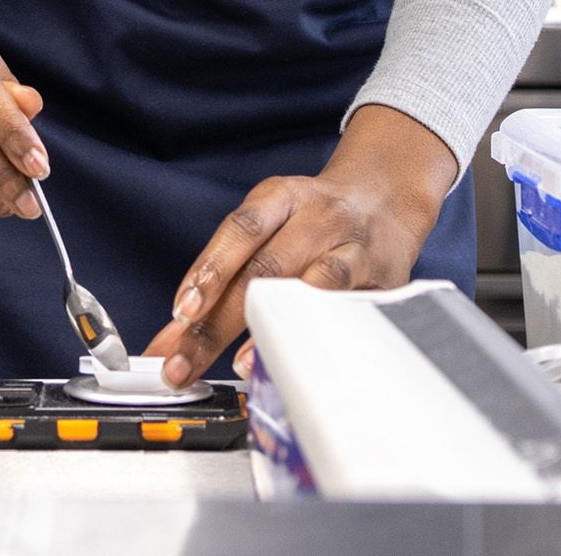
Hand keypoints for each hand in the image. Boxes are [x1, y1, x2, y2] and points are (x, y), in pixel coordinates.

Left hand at [140, 104, 454, 388]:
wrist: (384, 198)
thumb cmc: (312, 218)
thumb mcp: (270, 222)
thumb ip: (225, 272)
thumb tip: (176, 334)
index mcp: (282, 195)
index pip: (241, 230)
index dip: (210, 270)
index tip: (181, 313)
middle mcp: (317, 217)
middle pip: (264, 270)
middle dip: (218, 324)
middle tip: (183, 363)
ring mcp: (352, 247)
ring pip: (309, 289)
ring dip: (271, 330)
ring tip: (240, 365)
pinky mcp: (382, 279)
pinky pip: (347, 310)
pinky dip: (317, 335)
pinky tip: (296, 359)